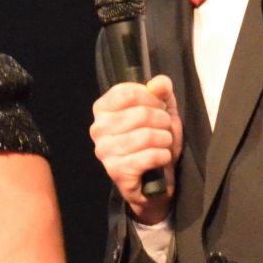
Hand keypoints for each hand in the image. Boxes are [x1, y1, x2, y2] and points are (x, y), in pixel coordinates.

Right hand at [90, 74, 182, 224]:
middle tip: (164, 130)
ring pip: (147, 135)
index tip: (159, 107)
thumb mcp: (161, 110)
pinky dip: (163, 156)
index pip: (128, 92)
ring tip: (163, 144)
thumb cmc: (154, 140)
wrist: (154, 178)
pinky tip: (160, 159)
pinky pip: (149, 156)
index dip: (152, 98)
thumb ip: (161, 91)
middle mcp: (97, 128)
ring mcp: (104, 151)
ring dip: (165, 140)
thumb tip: (158, 84)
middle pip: (141, 114)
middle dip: (163, 122)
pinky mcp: (115, 170)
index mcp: (103, 109)